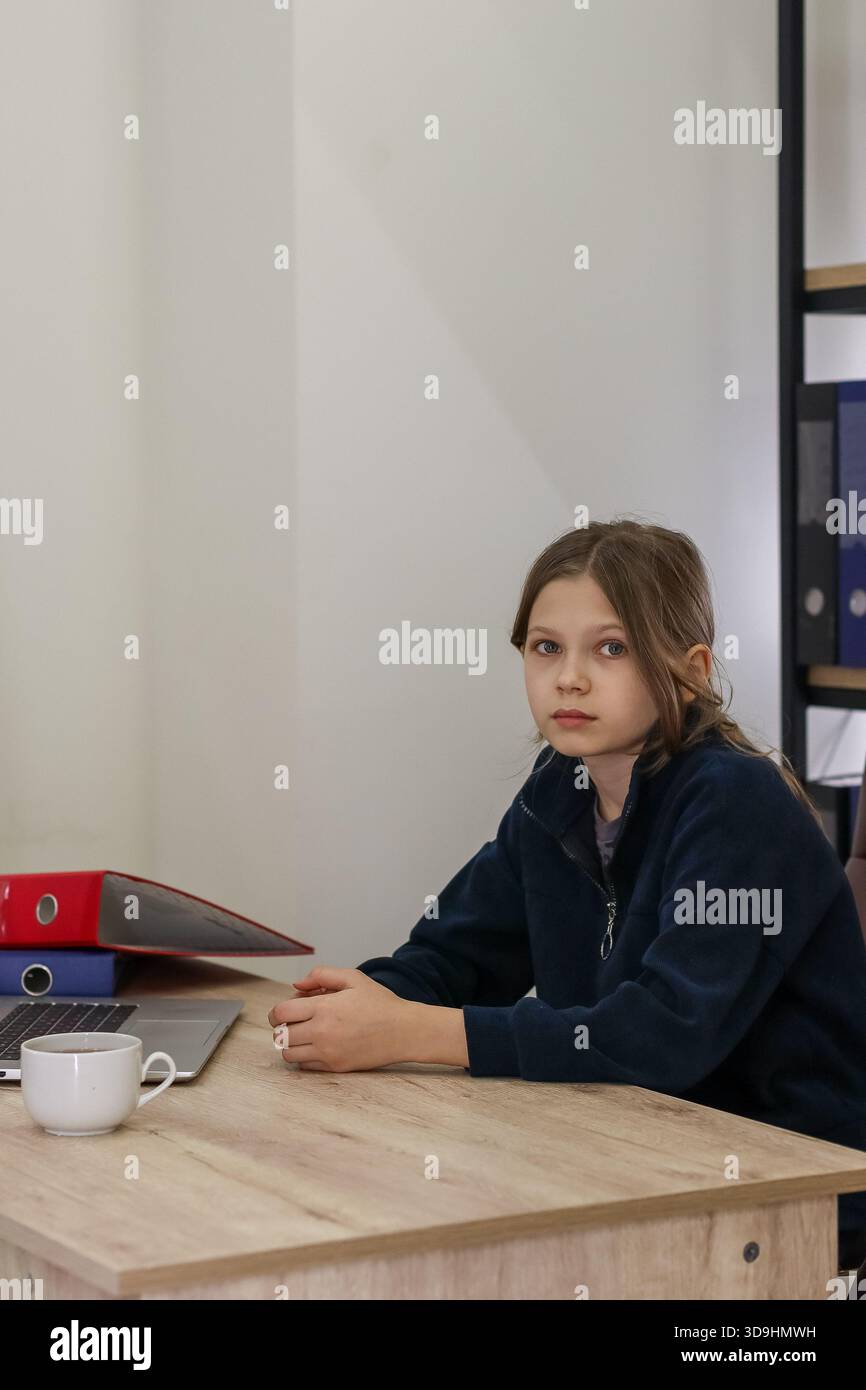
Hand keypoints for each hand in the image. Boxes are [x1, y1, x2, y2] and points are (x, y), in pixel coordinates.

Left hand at [267, 965, 414, 1071]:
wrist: (403, 1031)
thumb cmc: (380, 1003)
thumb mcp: (353, 978)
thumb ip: (321, 975)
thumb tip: (296, 985)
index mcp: (324, 1007)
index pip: (281, 1013)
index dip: (276, 1012)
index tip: (282, 1012)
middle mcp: (322, 1032)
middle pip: (281, 1035)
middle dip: (282, 1027)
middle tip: (294, 1022)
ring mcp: (328, 1052)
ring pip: (288, 1054)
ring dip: (289, 1044)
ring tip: (303, 1035)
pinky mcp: (335, 1067)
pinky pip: (304, 1066)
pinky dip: (303, 1057)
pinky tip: (315, 1046)